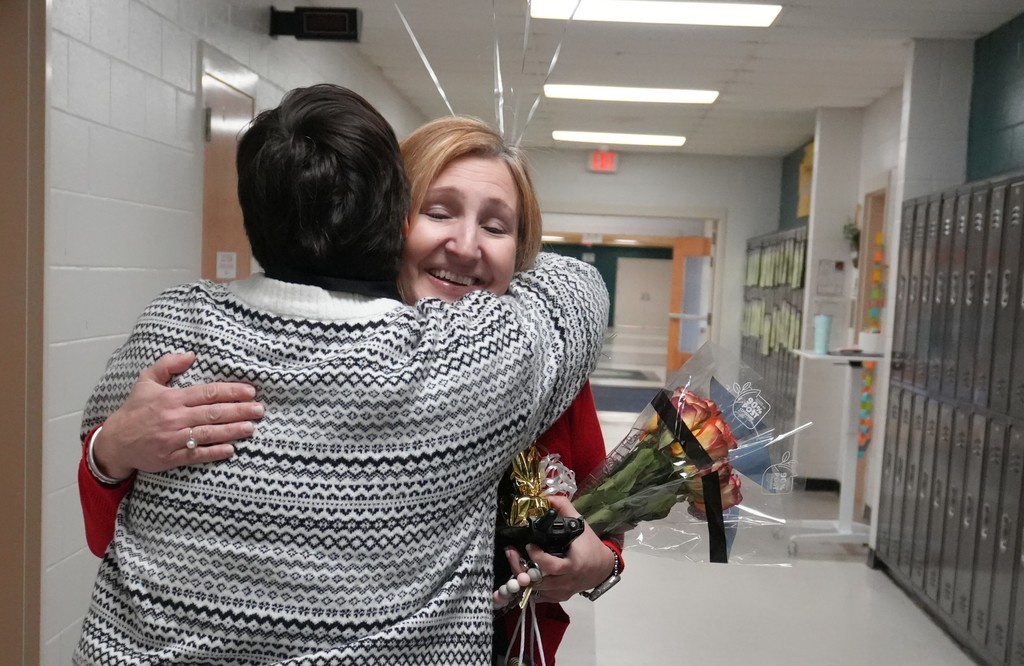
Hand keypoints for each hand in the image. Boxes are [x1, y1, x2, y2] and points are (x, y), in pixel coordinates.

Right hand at [92, 352, 263, 478]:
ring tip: (251, 428)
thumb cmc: (134, 410)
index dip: (231, 392)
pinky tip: (231, 450)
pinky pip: (196, 454)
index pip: (208, 393)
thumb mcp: (146, 381)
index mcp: (172, 398)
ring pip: (208, 433)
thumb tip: (191, 355)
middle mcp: (174, 418)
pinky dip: (214, 452)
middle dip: (239, 411)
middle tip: (259, 410)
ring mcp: (172, 439)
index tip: (250, 391)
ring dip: (232, 431)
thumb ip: (167, 365)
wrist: (115, 442)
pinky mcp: (170, 457)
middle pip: (213, 413)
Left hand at [516, 495, 614, 603]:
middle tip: (511, 553)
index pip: (551, 566)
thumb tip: (548, 497)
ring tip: (514, 560)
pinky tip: (523, 573)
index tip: (529, 544)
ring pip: (536, 590)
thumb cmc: (590, 545)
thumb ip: (564, 509)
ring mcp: (563, 591)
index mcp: (574, 564)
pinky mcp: (560, 597)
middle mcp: (567, 581)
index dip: (537, 557)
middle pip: (538, 581)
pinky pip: (540, 597)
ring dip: (521, 576)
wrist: (603, 568)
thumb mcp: (580, 524)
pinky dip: (529, 587)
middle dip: (520, 568)